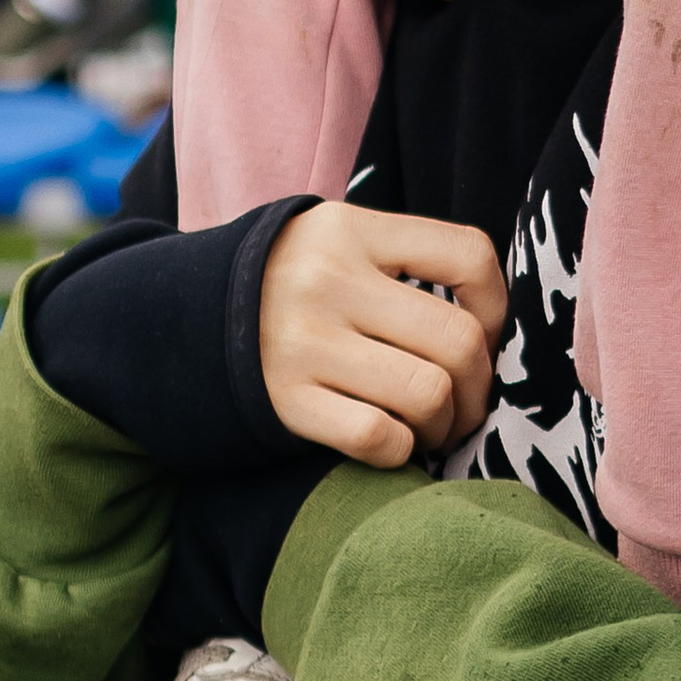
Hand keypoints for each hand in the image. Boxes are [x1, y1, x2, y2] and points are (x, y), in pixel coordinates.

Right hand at [260, 202, 506, 466]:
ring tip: (431, 425)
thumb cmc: (289, 286)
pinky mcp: (284, 401)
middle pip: (458, 341)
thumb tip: (493, 329)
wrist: (182, 320)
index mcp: (351, 230)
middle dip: (481, 386)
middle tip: (467, 402)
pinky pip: (379, 438)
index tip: (484, 335)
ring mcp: (304, 343)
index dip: (498, 307)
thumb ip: (406, 262)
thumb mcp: (338, 242)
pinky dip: (401, 450)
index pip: (466, 256)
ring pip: (428, 395)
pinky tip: (392, 441)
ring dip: (445, 424)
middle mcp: (328, 280)